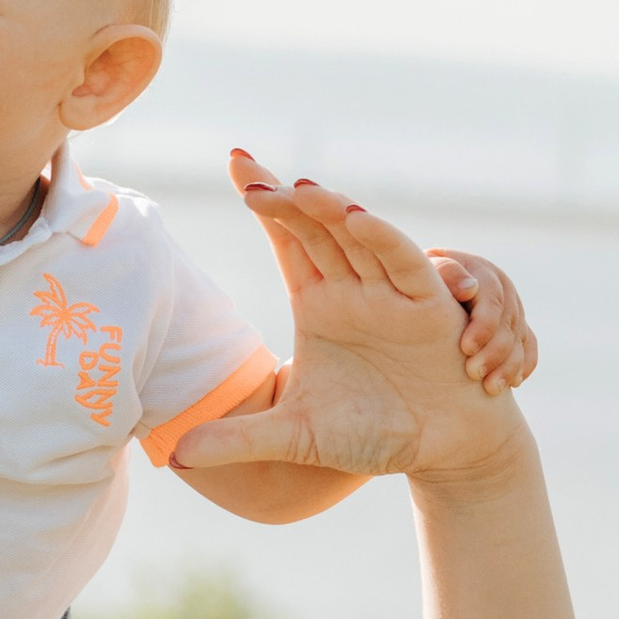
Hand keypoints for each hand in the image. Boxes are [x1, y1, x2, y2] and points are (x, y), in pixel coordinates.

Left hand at [174, 151, 526, 486]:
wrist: (442, 451)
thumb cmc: (375, 433)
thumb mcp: (296, 437)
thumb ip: (238, 440)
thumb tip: (176, 455)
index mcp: (319, 304)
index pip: (285, 240)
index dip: (263, 203)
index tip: (235, 163)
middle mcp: (353, 289)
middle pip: (313, 227)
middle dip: (283, 196)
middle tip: (245, 167)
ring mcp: (392, 293)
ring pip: (357, 237)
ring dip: (329, 210)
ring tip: (296, 188)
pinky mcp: (430, 307)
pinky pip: (405, 264)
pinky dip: (383, 240)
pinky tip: (356, 218)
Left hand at [427, 248, 535, 395]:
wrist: (416, 290)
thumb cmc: (410, 280)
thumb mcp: (423, 272)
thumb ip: (444, 273)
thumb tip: (469, 287)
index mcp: (478, 271)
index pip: (492, 298)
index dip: (483, 324)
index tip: (466, 348)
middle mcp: (499, 287)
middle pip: (509, 321)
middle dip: (495, 350)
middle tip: (474, 374)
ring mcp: (510, 307)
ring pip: (519, 337)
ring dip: (509, 364)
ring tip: (491, 388)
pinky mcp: (515, 326)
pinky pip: (528, 346)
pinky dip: (523, 365)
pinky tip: (513, 383)